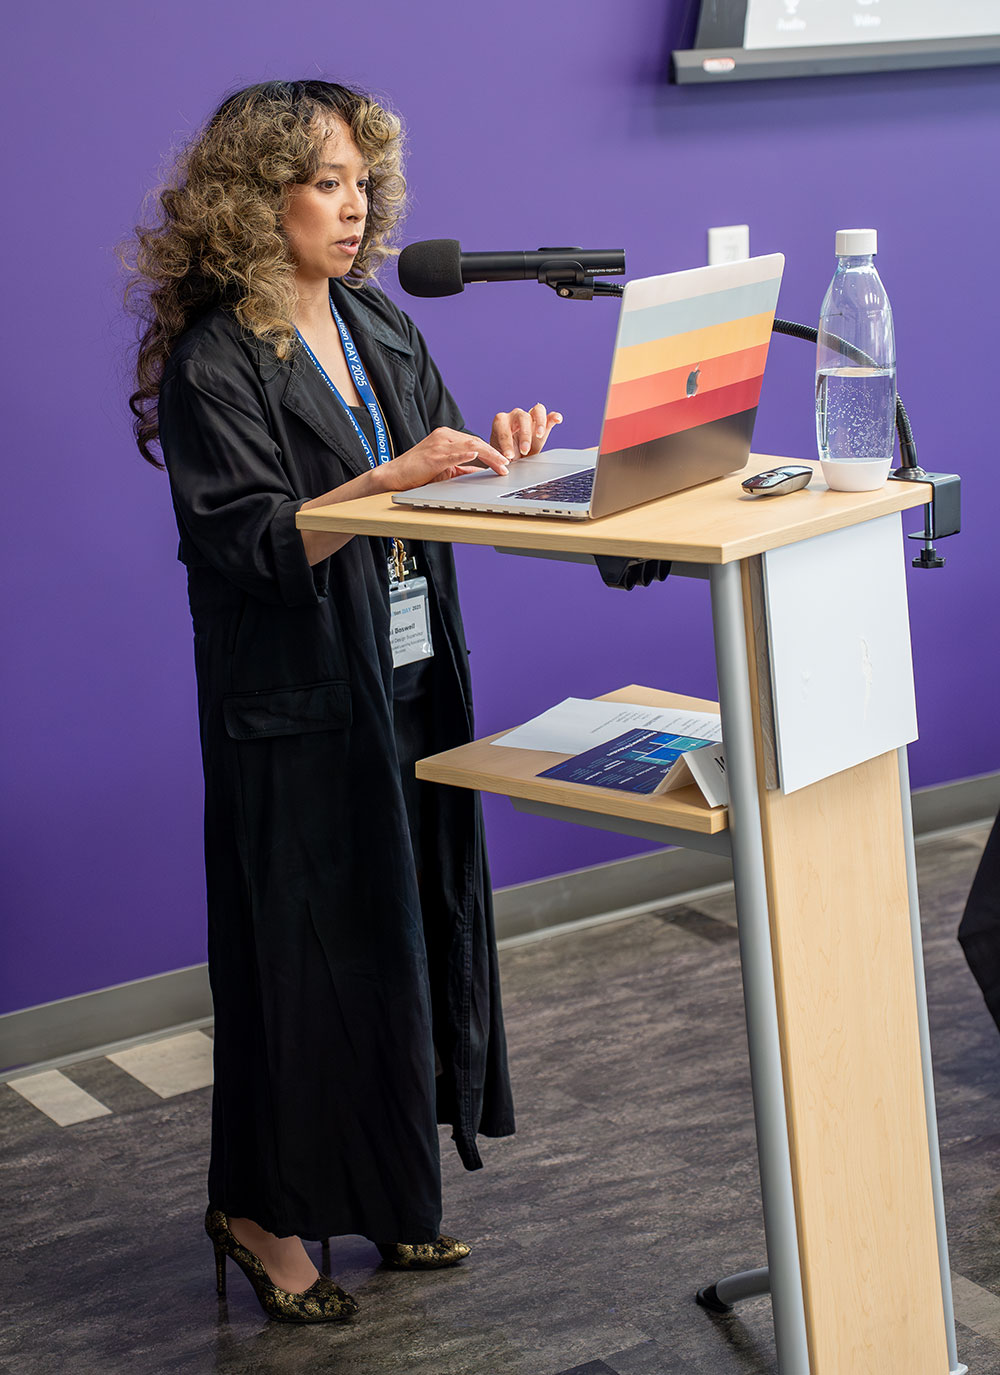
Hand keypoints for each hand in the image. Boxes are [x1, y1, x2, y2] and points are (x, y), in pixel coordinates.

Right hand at [378, 427, 510, 490]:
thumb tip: (481, 473)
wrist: (395, 475)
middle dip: (494, 454)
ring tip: (501, 464)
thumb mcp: (445, 469)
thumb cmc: (418, 472)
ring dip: (488, 456)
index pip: (475, 442)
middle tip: (508, 464)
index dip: (492, 451)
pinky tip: (477, 455)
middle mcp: (443, 436)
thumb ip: (462, 469)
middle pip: (476, 442)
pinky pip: (453, 453)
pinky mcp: (433, 456)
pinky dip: (466, 454)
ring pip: (470, 446)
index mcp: (447, 437)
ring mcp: (438, 444)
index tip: (505, 461)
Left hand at [490, 404, 562, 459]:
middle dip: (524, 435)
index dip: (506, 443)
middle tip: (524, 450)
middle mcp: (516, 416)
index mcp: (501, 422)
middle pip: (522, 417)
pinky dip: (554, 417)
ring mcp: (531, 417)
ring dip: (539, 422)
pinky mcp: (543, 423)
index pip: (504, 428)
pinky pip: (550, 416)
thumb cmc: (502, 455)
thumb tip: (502, 466)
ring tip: (540, 435)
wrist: (512, 457)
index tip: (509, 456)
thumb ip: (498, 460)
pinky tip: (558, 420)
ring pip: (537, 410)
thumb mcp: (497, 458)